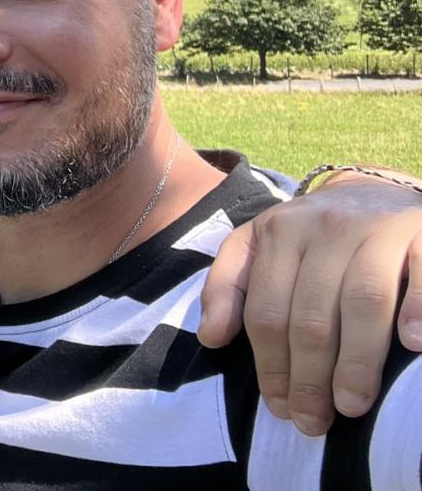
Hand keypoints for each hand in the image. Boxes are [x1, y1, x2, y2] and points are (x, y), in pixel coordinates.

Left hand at [199, 175, 421, 435]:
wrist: (373, 189)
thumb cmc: (310, 235)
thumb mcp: (257, 247)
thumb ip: (228, 287)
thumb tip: (210, 339)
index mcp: (279, 233)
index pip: (267, 312)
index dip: (270, 366)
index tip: (279, 409)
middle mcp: (325, 228)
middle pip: (312, 316)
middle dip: (309, 378)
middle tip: (313, 422)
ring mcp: (376, 229)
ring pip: (363, 302)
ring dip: (357, 361)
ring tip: (351, 406)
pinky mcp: (420, 232)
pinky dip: (418, 309)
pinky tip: (412, 345)